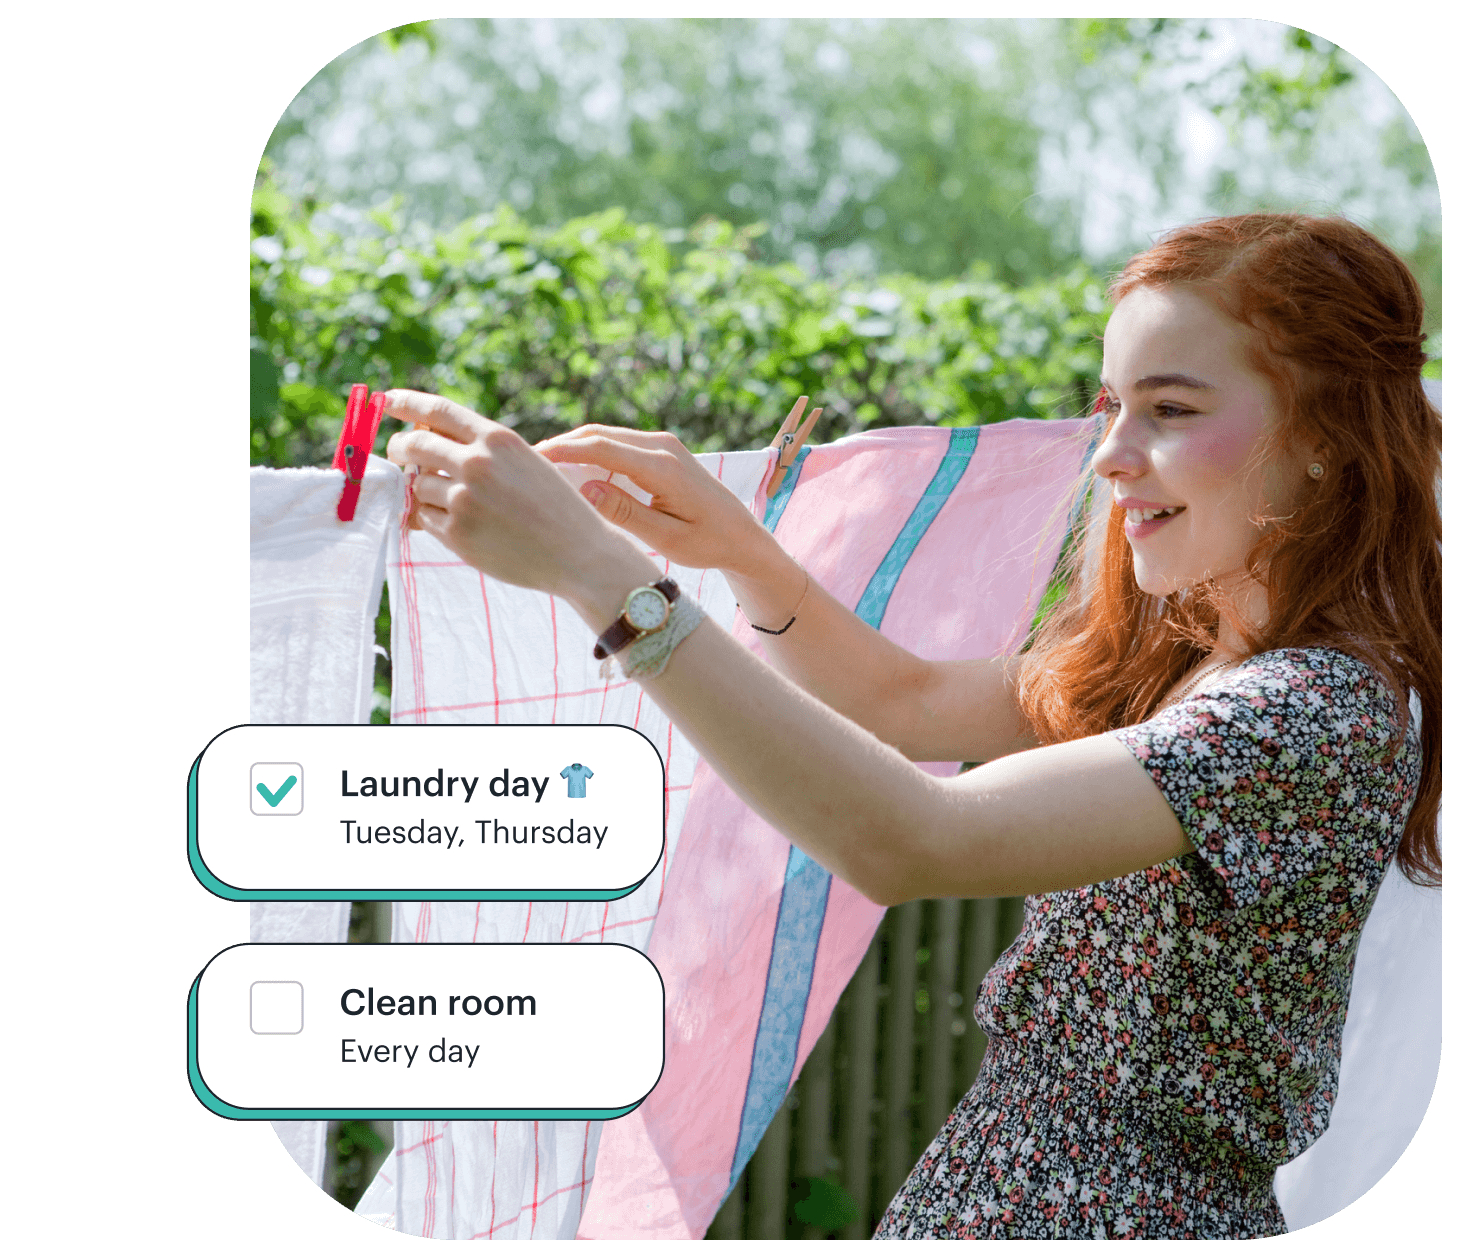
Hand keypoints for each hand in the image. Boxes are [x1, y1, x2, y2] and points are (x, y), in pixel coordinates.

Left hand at [384, 390, 647, 601]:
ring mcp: (464, 499)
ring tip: (454, 503)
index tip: (388, 400)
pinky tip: (460, 525)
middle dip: (400, 447)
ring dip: (422, 491)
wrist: (580, 553)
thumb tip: (426, 439)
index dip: (406, 403)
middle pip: (414, 445)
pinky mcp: (457, 534)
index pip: (437, 411)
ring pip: (416, 486)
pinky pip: (424, 518)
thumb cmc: (555, 507)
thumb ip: (482, 449)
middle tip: (398, 452)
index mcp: (497, 438)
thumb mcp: (525, 462)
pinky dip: (431, 520)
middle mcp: (477, 463)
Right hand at [534, 422, 771, 575]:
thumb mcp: (666, 538)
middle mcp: (663, 447)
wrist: (743, 536)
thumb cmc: (708, 544)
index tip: (530, 459)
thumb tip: (585, 488)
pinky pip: (619, 444)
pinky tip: (571, 469)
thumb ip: (626, 513)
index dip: (562, 451)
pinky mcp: (663, 451)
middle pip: (599, 435)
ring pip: (607, 436)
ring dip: (574, 447)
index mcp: (663, 467)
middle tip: (523, 462)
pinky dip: (592, 452)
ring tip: (539, 465)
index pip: (602, 449)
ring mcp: (664, 445)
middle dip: (561, 445)